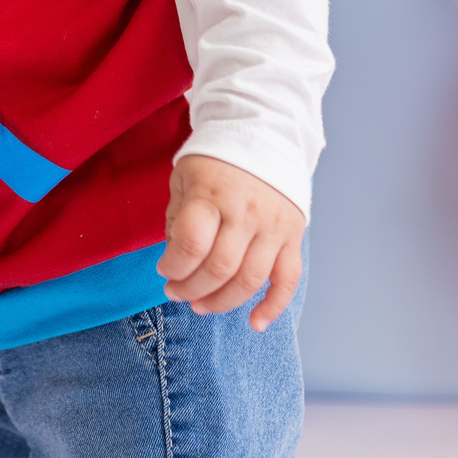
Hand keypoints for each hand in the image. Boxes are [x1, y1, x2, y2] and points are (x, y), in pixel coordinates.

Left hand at [158, 154, 304, 331]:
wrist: (264, 134)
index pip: (191, 243)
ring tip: (201, 305)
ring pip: (250, 280)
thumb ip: (178, 217)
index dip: (173, 266)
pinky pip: (288, 280)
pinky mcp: (293, 237)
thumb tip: (177, 259)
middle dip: (191, 289)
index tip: (165, 270)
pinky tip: (255, 323)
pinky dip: (273, 306)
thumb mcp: (185, 177)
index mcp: (212, 193)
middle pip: (219, 268)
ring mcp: (272, 226)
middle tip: (177, 293)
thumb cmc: (216, 161)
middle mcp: (245, 211)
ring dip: (222, 302)